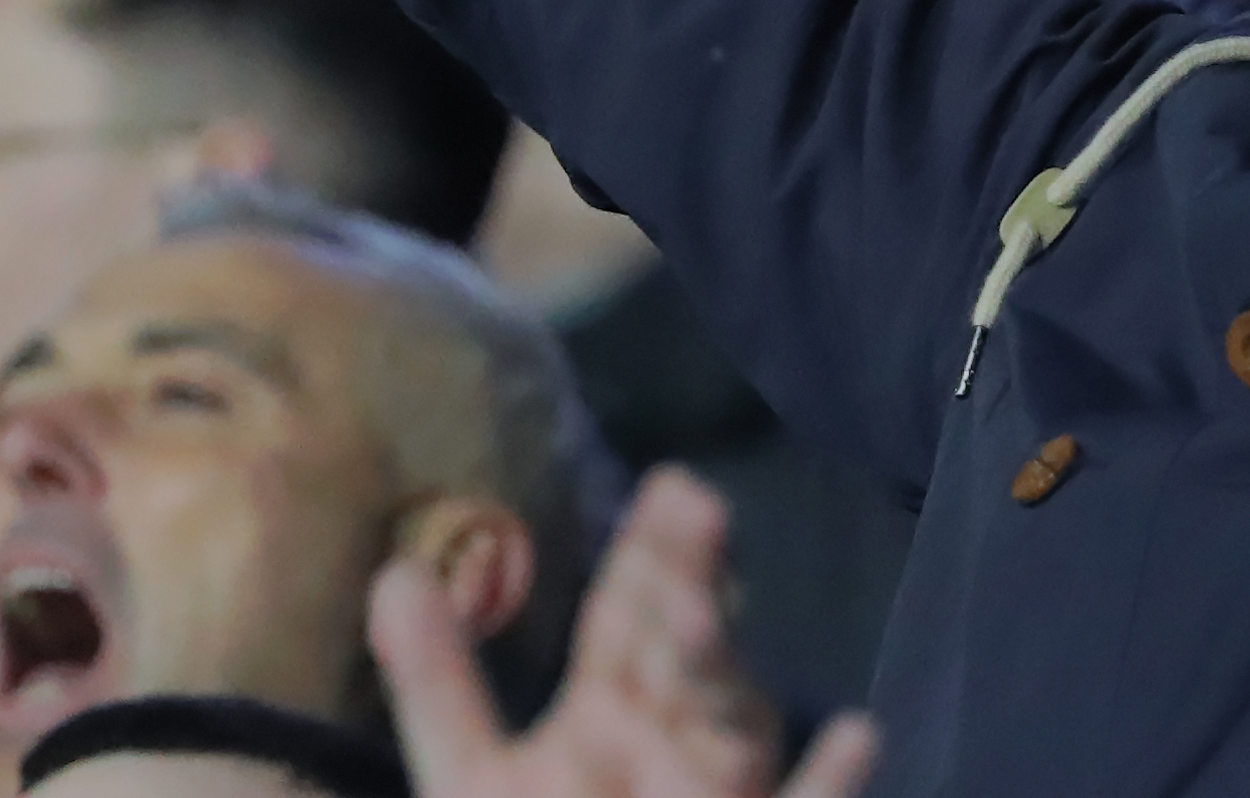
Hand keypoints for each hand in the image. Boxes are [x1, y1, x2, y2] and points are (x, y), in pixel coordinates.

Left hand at [376, 468, 879, 797]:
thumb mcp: (470, 772)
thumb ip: (438, 679)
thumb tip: (395, 569)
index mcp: (612, 706)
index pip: (630, 614)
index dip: (647, 550)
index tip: (668, 483)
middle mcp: (673, 734)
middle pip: (683, 645)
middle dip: (689, 577)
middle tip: (696, 507)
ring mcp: (717, 788)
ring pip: (732, 718)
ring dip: (718, 665)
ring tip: (695, 616)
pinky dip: (828, 779)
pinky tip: (855, 736)